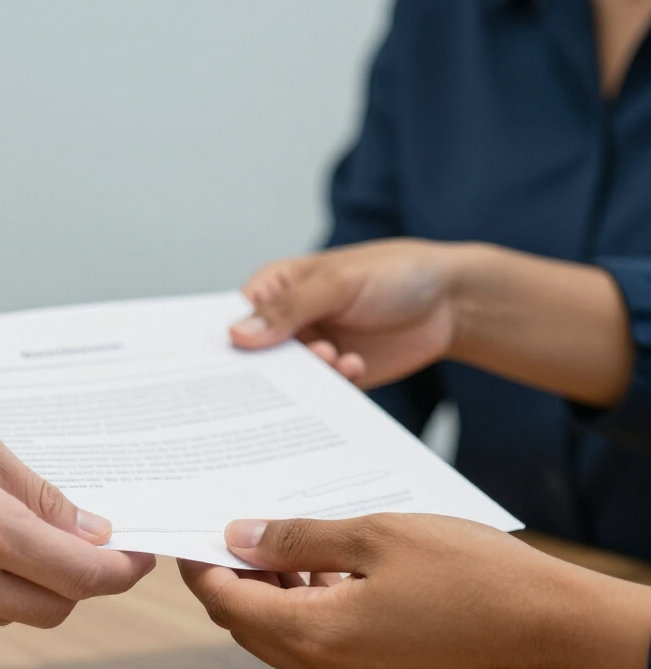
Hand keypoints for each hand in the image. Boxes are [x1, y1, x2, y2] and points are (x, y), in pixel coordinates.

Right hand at [0, 392, 153, 629]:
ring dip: (30, 585)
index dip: (122, 572)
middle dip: (80, 580)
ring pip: (10, 614)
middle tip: (82, 544)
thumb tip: (90, 529)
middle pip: (55, 607)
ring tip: (15, 536)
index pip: (83, 576)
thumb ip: (36, 492)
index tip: (137, 558)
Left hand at [180, 514, 650, 668]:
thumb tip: (237, 538)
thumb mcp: (374, 536)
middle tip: (240, 532)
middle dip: (235, 581)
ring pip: (286, 643)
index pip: (227, 605)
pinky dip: (310, 616)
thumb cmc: (470, 573)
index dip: (203, 567)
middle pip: (250, 629)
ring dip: (274, 599)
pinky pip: (323, 654)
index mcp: (315, 639)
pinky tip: (331, 576)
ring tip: (287, 547)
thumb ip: (296, 541)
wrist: (555, 630)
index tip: (195, 533)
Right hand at [228, 240, 632, 406]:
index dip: (223, 342)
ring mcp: (313, 352)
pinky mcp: (338, 378)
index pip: (235, 319)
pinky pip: (321, 394)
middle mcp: (289, 324)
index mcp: (276, 290)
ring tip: (333, 359)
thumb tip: (236, 335)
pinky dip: (332, 388)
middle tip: (267, 380)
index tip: (215, 365)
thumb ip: (289, 310)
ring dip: (306, 376)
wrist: (453, 301)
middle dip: (262, 369)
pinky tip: (354, 369)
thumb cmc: (394, 273)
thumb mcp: (338, 284)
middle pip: (256, 357)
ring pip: (289, 380)